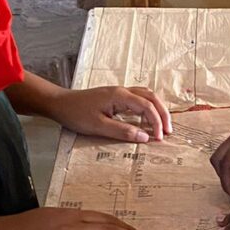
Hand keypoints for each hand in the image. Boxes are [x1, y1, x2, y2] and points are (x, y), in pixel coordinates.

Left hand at [54, 85, 171, 142]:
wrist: (60, 104)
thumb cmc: (76, 114)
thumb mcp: (99, 126)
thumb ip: (123, 131)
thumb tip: (144, 137)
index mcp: (120, 96)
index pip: (147, 107)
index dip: (156, 122)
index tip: (159, 138)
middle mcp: (122, 91)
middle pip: (152, 98)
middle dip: (163, 114)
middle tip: (169, 131)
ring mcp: (119, 92)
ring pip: (146, 96)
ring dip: (157, 109)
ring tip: (162, 125)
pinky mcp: (115, 97)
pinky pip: (138, 99)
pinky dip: (148, 108)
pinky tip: (147, 119)